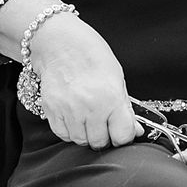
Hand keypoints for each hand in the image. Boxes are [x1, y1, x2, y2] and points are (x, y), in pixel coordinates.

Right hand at [29, 14, 142, 150]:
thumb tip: (135, 130)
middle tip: (104, 121)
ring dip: (86, 134)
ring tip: (87, 116)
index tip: (122, 130)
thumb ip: (125, 108)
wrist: (60, 43)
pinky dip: (70, 130)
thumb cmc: (91, 55)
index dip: (124, 135)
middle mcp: (90, 107)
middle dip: (104, 135)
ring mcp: (68, 110)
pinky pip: (63, 134)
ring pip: (80, 141)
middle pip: (99, 142)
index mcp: (111, 98)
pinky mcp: (51, 111)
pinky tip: (74, 116)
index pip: (122, 136)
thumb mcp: (117, 78)